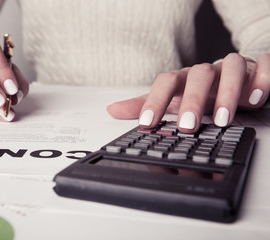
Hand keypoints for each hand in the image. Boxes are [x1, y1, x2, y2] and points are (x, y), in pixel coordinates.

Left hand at [107, 53, 269, 132]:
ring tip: (223, 120)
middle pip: (198, 76)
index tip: (147, 124)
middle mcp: (207, 71)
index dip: (155, 100)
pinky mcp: (257, 68)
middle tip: (186, 126)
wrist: (234, 78)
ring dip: (228, 93)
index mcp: (185, 77)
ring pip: (230, 68)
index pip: (166, 81)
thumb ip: (145, 105)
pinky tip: (256, 99)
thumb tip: (112, 109)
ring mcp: (232, 68)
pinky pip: (262, 66)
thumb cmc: (200, 92)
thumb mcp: (172, 100)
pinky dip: (261, 79)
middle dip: (192, 100)